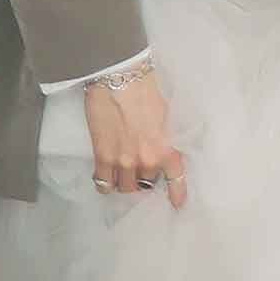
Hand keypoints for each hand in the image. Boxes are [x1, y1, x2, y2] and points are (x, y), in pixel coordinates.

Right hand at [84, 66, 187, 207]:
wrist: (119, 76)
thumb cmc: (146, 87)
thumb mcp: (166, 112)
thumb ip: (165, 135)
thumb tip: (165, 146)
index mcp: (165, 147)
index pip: (175, 178)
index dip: (176, 193)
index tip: (177, 204)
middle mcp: (145, 160)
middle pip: (146, 183)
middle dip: (145, 178)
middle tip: (142, 170)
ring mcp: (122, 161)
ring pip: (124, 187)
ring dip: (125, 182)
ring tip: (124, 173)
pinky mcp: (102, 157)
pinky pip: (103, 183)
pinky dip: (106, 184)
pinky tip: (107, 178)